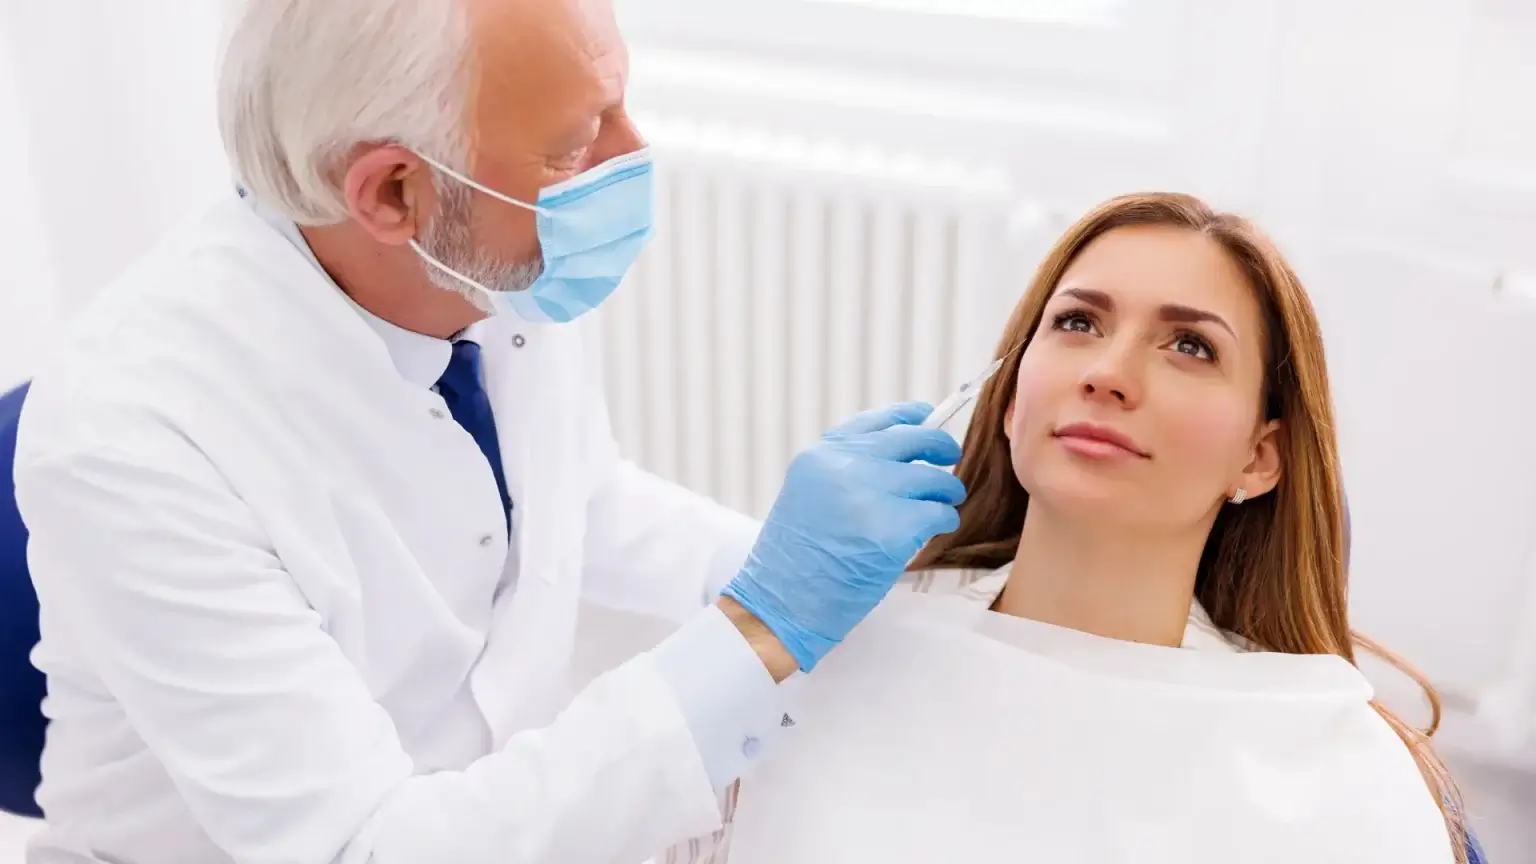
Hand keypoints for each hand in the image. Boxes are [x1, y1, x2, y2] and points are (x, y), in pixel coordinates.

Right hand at [720, 402, 964, 671]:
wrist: (780, 603)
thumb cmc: (794, 561)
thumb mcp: (807, 496)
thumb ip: (845, 471)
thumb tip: (899, 457)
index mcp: (821, 456)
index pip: (875, 421)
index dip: (907, 416)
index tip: (926, 415)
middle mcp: (844, 466)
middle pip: (912, 440)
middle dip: (940, 447)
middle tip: (951, 458)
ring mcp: (869, 496)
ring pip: (933, 479)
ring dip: (945, 492)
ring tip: (944, 506)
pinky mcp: (892, 530)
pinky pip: (938, 513)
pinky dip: (944, 520)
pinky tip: (937, 529)